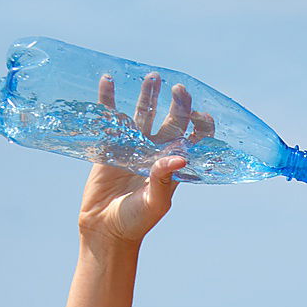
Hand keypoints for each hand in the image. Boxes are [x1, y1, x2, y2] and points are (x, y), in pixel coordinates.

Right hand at [77, 72, 215, 245]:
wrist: (106, 229)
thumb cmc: (136, 221)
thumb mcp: (155, 202)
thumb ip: (166, 179)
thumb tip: (181, 157)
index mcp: (173, 165)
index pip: (192, 139)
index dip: (200, 125)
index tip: (201, 115)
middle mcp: (155, 152)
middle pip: (170, 120)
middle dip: (176, 104)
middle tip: (177, 89)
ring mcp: (132, 147)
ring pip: (142, 114)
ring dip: (147, 95)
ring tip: (151, 77)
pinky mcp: (109, 147)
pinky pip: (109, 118)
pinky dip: (108, 100)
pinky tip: (108, 81)